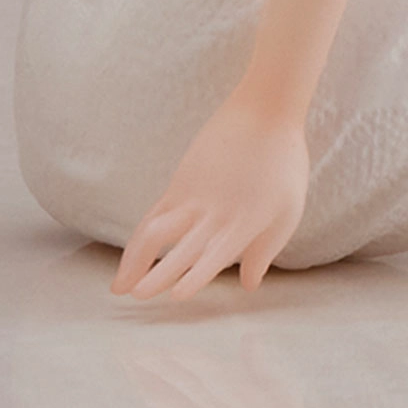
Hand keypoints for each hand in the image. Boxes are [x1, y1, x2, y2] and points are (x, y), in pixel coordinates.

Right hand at [110, 98, 309, 302]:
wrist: (264, 110)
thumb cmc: (283, 162)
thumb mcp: (288, 209)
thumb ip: (266, 250)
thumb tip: (249, 285)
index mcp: (243, 222)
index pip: (214, 255)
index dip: (194, 276)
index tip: (176, 297)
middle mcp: (213, 212)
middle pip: (179, 247)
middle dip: (155, 275)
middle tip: (132, 298)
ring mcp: (192, 195)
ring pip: (154, 232)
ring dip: (134, 260)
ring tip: (119, 288)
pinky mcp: (180, 181)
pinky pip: (153, 215)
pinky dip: (139, 238)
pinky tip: (132, 255)